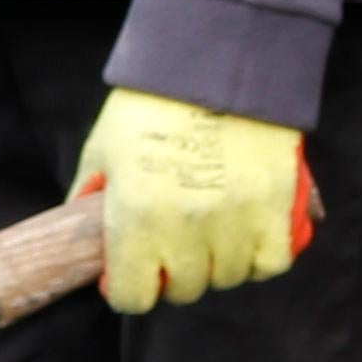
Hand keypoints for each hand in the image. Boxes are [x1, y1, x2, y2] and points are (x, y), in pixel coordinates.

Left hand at [73, 89, 319, 312]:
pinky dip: (259, 257)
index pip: (132, 298)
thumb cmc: (150, 105)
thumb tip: (85, 237)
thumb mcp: (102, 150)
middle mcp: (184, 227)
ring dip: (217, 264)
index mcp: (135, 217)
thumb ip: (89, 198)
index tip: (131, 274)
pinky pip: (271, 262)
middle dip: (173, 273)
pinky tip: (245, 238)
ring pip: (228, 278)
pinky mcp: (275, 208)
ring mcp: (234, 220)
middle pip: (183, 289)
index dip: (129, 290)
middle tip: (172, 246)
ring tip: (209, 234)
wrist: (215, 63)